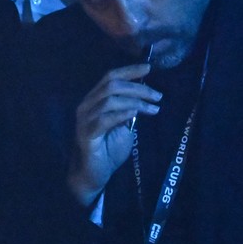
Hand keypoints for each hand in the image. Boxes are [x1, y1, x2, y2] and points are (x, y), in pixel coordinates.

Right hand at [68, 64, 160, 206]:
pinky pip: (104, 119)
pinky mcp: (86, 135)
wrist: (93, 175)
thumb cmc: (107, 151)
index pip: (110, 77)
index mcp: (94, 101)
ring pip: (110, 100)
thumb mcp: (123, 127)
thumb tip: (143, 97)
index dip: (129, 70)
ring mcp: (84, 120)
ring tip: (153, 108)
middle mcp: (86, 106)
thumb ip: (129, 111)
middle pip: (112, 86)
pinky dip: (121, 114)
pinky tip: (135, 114)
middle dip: (138, 87)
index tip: (149, 68)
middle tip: (158, 96)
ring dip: (135, 101)